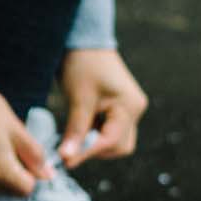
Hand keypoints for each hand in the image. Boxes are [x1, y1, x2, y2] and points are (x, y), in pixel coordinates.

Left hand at [59, 48, 147, 168]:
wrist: (84, 39)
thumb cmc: (82, 64)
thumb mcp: (78, 99)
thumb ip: (75, 131)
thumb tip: (66, 158)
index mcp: (129, 106)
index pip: (111, 141)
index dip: (88, 153)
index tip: (65, 161)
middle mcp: (135, 109)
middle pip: (119, 146)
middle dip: (96, 151)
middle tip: (70, 148)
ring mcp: (128, 109)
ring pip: (114, 141)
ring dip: (94, 143)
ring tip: (72, 135)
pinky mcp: (119, 108)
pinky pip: (109, 130)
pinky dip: (93, 134)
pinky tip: (77, 127)